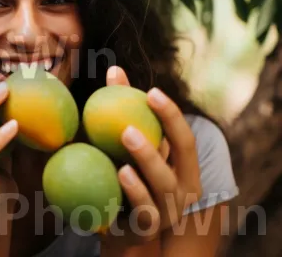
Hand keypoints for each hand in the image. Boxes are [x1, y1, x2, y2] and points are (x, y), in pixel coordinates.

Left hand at [100, 66, 201, 246]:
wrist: (118, 224)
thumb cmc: (124, 174)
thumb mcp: (126, 145)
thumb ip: (123, 110)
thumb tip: (114, 70)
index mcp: (182, 166)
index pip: (184, 138)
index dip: (171, 115)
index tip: (152, 92)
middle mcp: (182, 188)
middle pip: (180, 160)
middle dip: (160, 137)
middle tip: (128, 125)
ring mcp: (168, 211)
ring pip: (163, 188)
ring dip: (147, 164)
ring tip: (125, 146)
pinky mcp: (147, 229)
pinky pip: (144, 213)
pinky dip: (134, 193)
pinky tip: (119, 174)